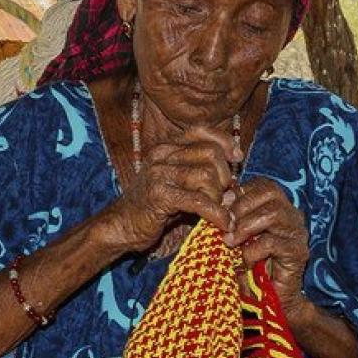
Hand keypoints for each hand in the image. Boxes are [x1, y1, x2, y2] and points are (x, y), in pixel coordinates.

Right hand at [100, 124, 240, 253]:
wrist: (121, 227)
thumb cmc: (152, 208)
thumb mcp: (178, 186)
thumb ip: (201, 178)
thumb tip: (233, 182)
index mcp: (165, 148)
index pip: (201, 130)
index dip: (224, 141)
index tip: (236, 157)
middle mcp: (161, 155)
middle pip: (210, 153)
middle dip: (223, 176)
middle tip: (221, 196)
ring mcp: (159, 173)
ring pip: (207, 175)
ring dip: (218, 197)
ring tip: (216, 212)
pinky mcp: (160, 195)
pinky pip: (200, 200)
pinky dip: (216, 213)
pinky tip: (222, 223)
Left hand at [226, 178, 309, 311]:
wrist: (268, 303)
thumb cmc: (248, 268)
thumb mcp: (234, 240)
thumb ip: (228, 220)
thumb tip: (213, 202)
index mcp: (277, 207)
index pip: (263, 184)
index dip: (240, 193)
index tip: (221, 210)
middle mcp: (291, 215)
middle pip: (269, 193)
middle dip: (240, 207)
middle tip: (225, 227)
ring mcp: (297, 233)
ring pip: (273, 213)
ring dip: (245, 227)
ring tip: (230, 243)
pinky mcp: (298, 253)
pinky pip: (272, 243)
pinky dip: (253, 251)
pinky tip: (245, 262)